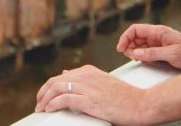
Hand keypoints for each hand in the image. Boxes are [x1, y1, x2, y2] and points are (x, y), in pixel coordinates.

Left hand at [34, 65, 149, 124]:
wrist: (141, 104)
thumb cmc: (125, 97)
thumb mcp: (103, 82)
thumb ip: (84, 78)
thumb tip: (65, 74)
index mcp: (89, 71)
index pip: (61, 76)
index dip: (50, 87)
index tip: (45, 96)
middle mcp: (86, 76)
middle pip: (55, 81)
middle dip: (43, 92)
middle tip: (39, 103)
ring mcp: (87, 87)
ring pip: (56, 89)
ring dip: (45, 99)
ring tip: (41, 108)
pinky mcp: (89, 100)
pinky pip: (64, 99)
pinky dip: (53, 104)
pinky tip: (49, 109)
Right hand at [116, 24, 180, 69]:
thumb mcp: (172, 54)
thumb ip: (153, 53)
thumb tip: (136, 53)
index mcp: (158, 32)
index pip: (135, 30)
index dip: (125, 38)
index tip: (121, 49)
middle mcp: (157, 35)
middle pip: (135, 36)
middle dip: (128, 45)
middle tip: (127, 56)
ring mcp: (159, 42)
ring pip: (139, 43)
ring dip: (133, 50)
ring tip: (134, 58)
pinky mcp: (161, 49)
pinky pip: (146, 50)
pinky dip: (141, 54)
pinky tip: (141, 60)